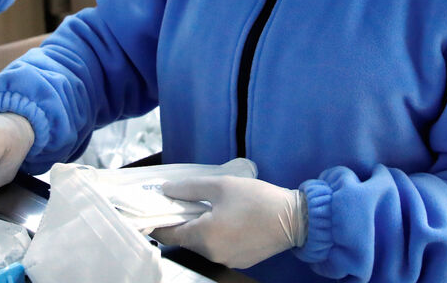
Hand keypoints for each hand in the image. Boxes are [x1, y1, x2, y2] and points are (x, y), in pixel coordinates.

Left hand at [153, 176, 306, 268]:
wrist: (294, 219)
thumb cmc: (257, 199)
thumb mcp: (221, 185)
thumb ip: (190, 188)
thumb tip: (166, 190)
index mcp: (204, 235)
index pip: (169, 234)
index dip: (158, 222)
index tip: (152, 212)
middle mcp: (212, 254)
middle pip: (186, 240)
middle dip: (181, 223)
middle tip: (182, 203)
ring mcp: (226, 260)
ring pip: (202, 245)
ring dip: (199, 230)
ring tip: (206, 209)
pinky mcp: (240, 261)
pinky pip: (218, 249)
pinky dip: (215, 237)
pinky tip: (225, 221)